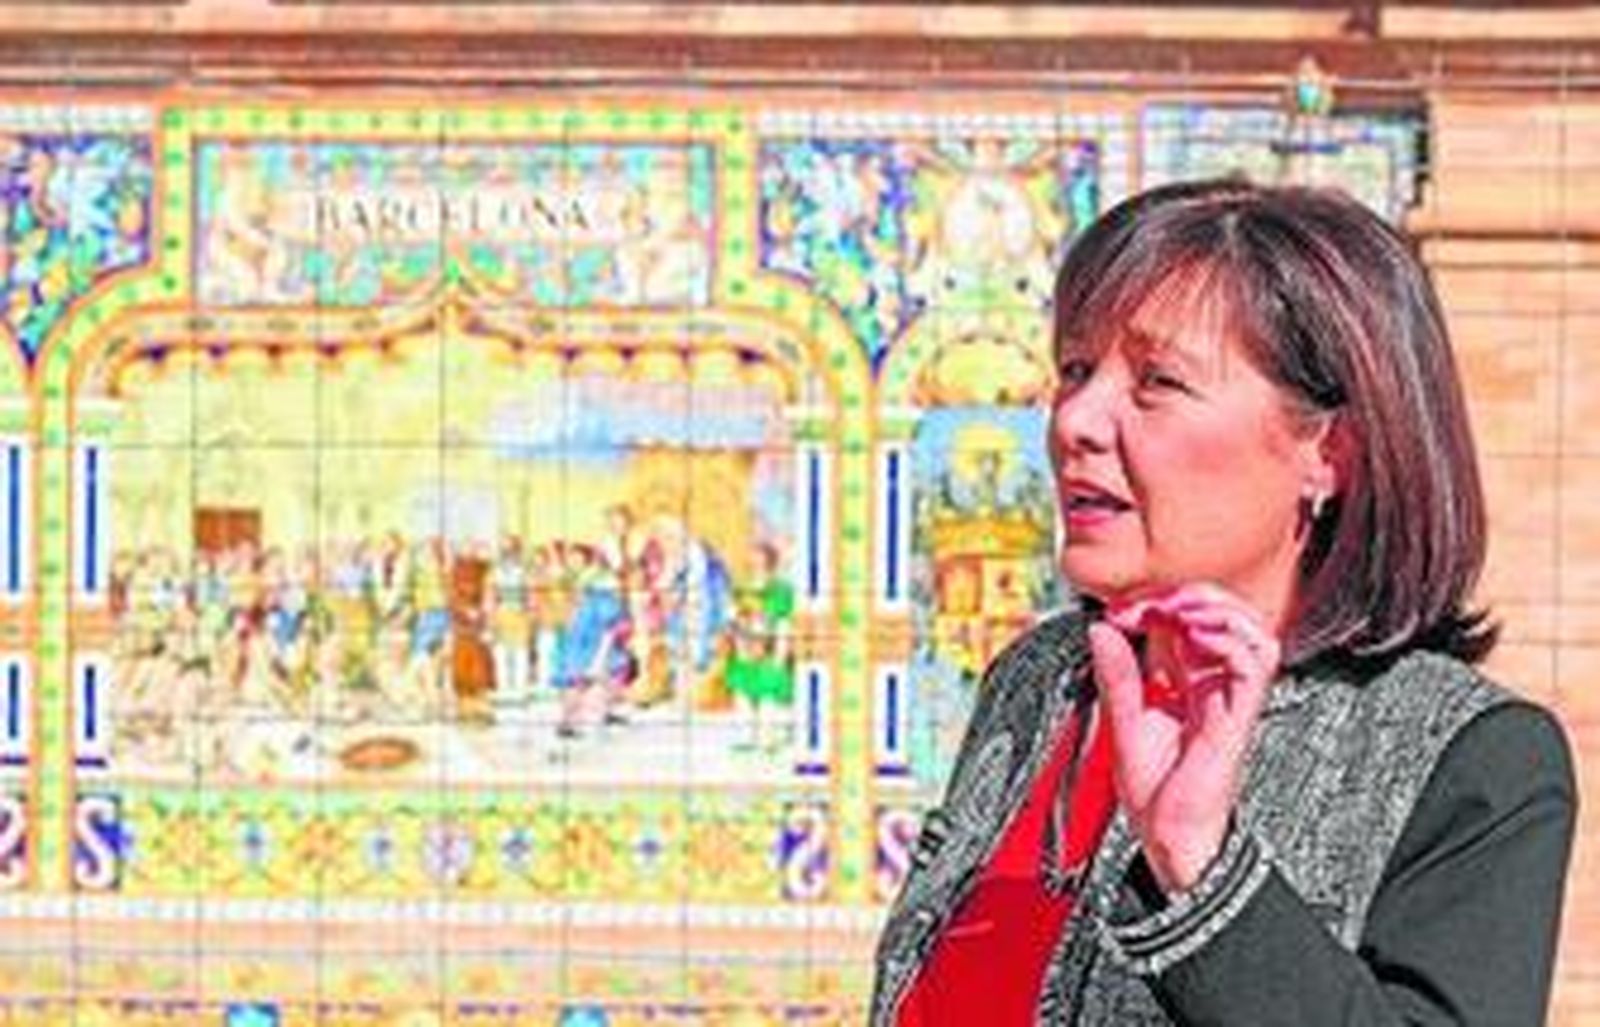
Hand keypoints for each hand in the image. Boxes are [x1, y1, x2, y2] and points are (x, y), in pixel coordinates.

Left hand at [1090, 583, 1280, 892]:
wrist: (1167, 836)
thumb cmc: (1154, 789)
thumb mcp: (1121, 719)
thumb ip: (1116, 674)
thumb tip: (1100, 628)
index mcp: (1190, 682)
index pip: (1190, 619)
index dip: (1157, 602)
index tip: (1119, 612)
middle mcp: (1216, 685)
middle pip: (1227, 614)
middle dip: (1187, 594)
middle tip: (1146, 605)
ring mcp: (1232, 699)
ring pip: (1254, 630)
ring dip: (1215, 609)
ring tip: (1176, 611)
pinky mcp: (1239, 717)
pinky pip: (1255, 664)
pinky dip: (1227, 639)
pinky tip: (1193, 636)